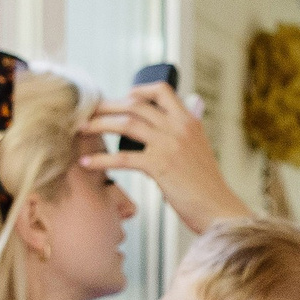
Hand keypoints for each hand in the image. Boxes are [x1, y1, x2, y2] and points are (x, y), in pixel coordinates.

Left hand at [79, 80, 249, 231]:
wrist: (219, 209)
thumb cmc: (207, 185)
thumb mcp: (199, 150)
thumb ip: (183, 135)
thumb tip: (163, 132)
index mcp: (190, 120)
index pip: (162, 91)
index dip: (139, 90)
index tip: (124, 97)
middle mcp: (179, 127)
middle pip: (135, 105)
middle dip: (107, 106)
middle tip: (88, 112)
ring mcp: (169, 145)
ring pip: (125, 124)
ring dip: (98, 125)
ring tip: (79, 129)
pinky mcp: (159, 166)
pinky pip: (122, 158)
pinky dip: (100, 159)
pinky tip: (86, 162)